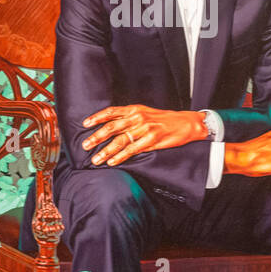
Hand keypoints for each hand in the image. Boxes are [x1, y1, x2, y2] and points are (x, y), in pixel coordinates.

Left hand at [81, 105, 205, 166]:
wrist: (185, 123)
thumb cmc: (163, 120)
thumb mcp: (145, 113)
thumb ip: (129, 117)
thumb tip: (110, 126)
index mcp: (134, 109)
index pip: (111, 111)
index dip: (97, 117)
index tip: (85, 124)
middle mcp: (137, 117)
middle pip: (112, 127)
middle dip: (96, 137)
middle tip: (85, 146)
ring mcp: (144, 128)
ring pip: (120, 140)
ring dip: (105, 151)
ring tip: (95, 159)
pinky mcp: (151, 140)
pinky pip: (132, 149)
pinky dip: (120, 156)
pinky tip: (112, 161)